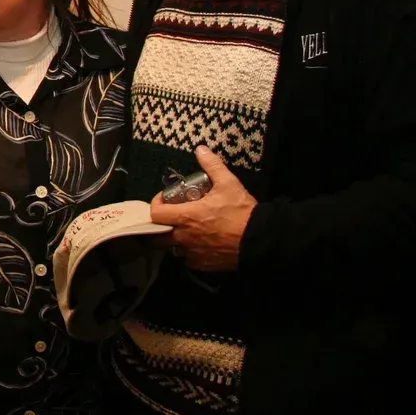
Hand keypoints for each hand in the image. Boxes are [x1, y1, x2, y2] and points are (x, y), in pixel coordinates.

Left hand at [150, 147, 255, 272]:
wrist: (260, 239)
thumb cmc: (241, 212)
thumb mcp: (227, 184)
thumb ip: (212, 165)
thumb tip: (201, 149)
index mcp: (186, 217)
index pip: (155, 213)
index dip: (157, 204)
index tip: (165, 199)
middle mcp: (184, 237)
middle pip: (158, 235)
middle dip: (162, 225)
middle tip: (173, 216)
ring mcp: (193, 253)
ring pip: (174, 248)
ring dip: (176, 239)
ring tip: (188, 229)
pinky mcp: (203, 265)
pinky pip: (188, 259)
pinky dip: (190, 252)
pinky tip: (201, 243)